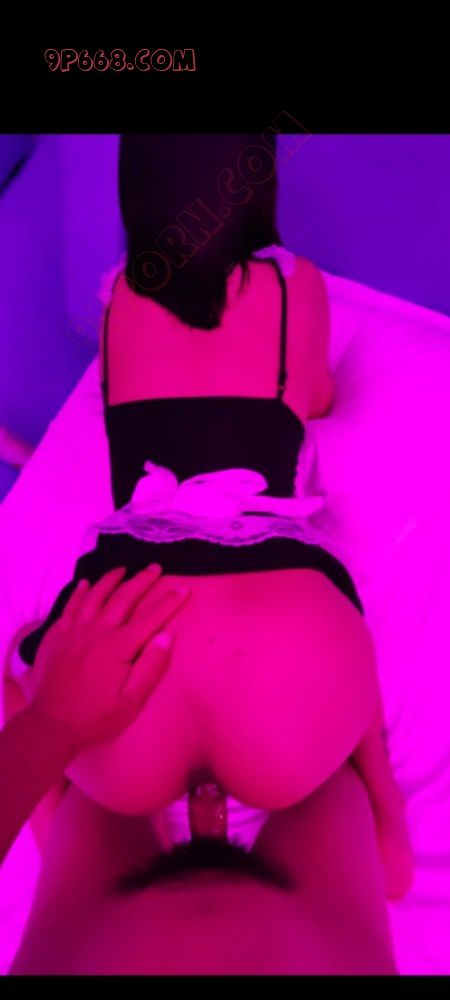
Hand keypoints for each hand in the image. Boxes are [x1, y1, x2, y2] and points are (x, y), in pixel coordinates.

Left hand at [20, 565, 189, 754]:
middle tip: (155, 568)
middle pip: (123, 598)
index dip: (169, 602)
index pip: (150, 617)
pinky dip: (79, 592)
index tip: (184, 589)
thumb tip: (168, 635)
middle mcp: (97, 631)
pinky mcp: (57, 635)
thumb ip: (151, 666)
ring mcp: (75, 631)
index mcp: (119, 647)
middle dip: (142, 581)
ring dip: (111, 579)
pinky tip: (85, 583)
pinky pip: (70, 605)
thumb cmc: (96, 716)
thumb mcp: (132, 701)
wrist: (53, 724)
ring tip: (123, 569)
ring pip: (95, 595)